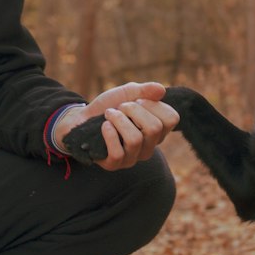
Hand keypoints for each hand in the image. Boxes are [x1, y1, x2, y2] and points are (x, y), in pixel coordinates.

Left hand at [53, 81, 178, 170]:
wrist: (82, 118)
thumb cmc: (109, 106)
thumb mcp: (127, 93)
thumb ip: (145, 90)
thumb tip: (162, 90)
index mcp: (157, 131)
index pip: (172, 119)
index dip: (154, 105)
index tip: (138, 100)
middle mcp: (148, 147)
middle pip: (155, 128)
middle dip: (134, 110)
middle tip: (120, 107)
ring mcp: (132, 158)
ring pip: (135, 140)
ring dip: (119, 120)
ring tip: (109, 115)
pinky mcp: (114, 164)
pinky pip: (117, 152)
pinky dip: (109, 134)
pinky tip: (104, 127)